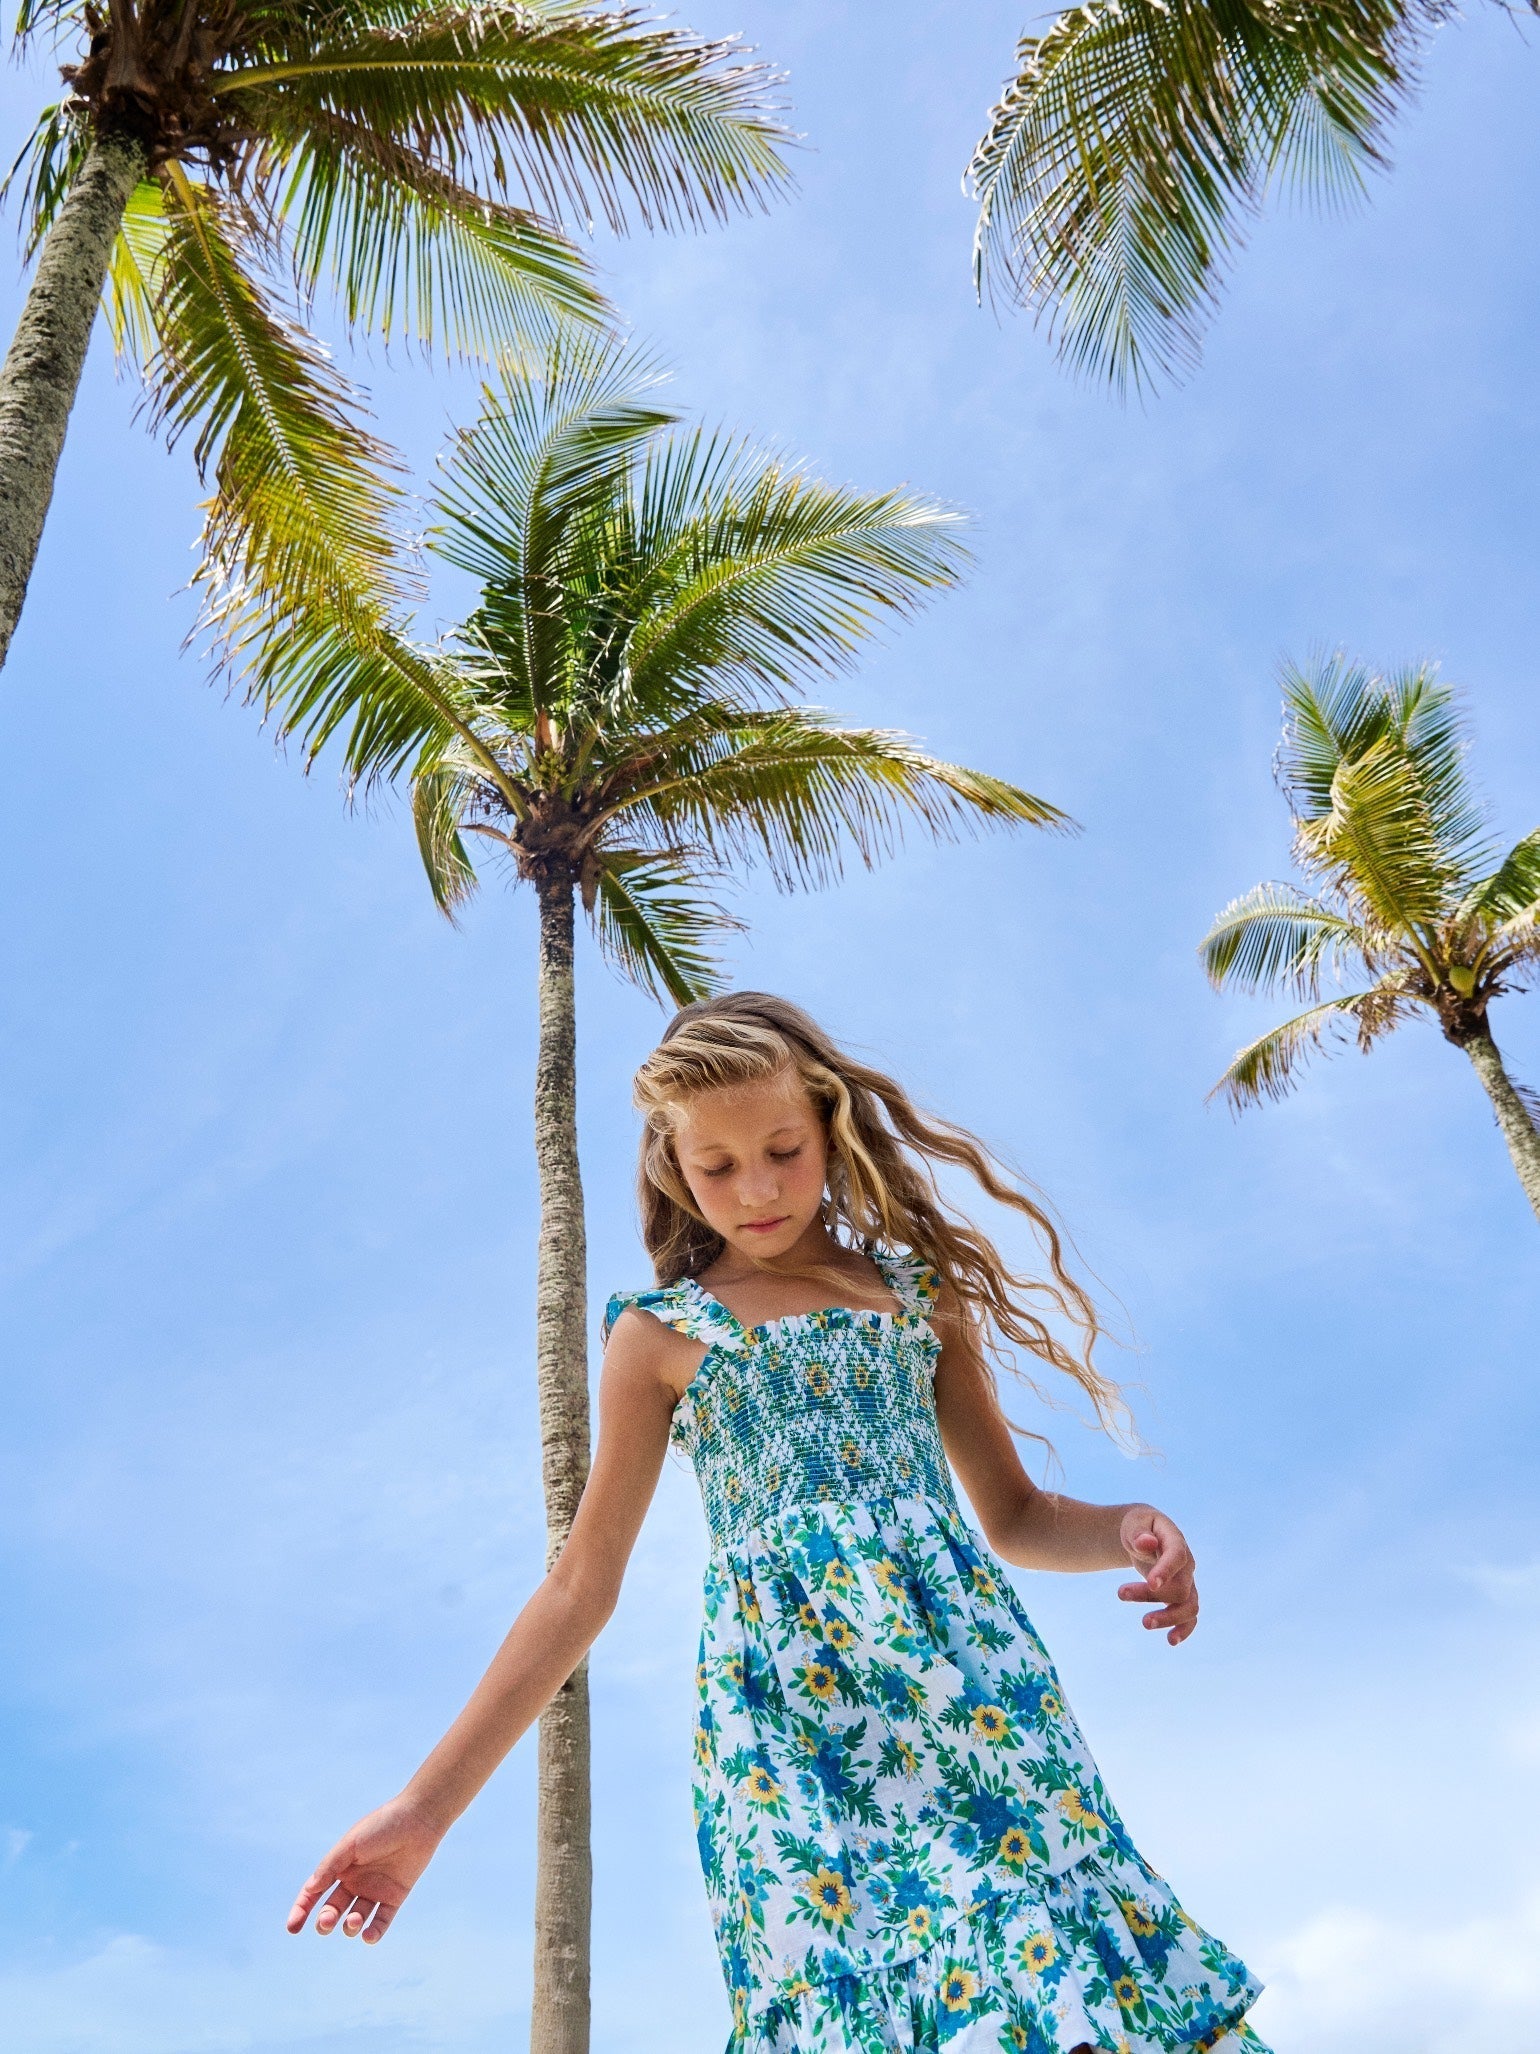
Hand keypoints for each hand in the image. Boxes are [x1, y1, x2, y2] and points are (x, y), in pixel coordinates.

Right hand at [286, 1793, 445, 1944]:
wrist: (419, 1820)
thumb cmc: (382, 1826)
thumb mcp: (351, 1844)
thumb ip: (330, 1866)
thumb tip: (310, 1889)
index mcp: (340, 1868)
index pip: (314, 1893)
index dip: (302, 1910)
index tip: (292, 1928)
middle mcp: (355, 1882)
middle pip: (333, 1910)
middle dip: (326, 1921)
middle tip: (327, 1921)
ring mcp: (374, 1891)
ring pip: (354, 1920)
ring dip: (349, 1927)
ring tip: (354, 1920)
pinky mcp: (394, 1898)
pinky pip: (381, 1922)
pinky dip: (373, 1933)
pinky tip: (367, 1936)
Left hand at [1116, 1506, 1198, 1645]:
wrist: (1144, 1535)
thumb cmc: (1138, 1527)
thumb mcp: (1134, 1523)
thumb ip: (1139, 1533)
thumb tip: (1146, 1543)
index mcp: (1176, 1541)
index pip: (1178, 1556)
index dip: (1167, 1571)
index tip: (1151, 1583)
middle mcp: (1186, 1565)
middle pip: (1179, 1586)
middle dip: (1150, 1594)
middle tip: (1120, 1592)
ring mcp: (1187, 1582)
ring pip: (1189, 1606)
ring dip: (1168, 1617)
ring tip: (1144, 1623)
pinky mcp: (1182, 1597)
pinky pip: (1190, 1617)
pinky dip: (1184, 1629)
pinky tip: (1170, 1640)